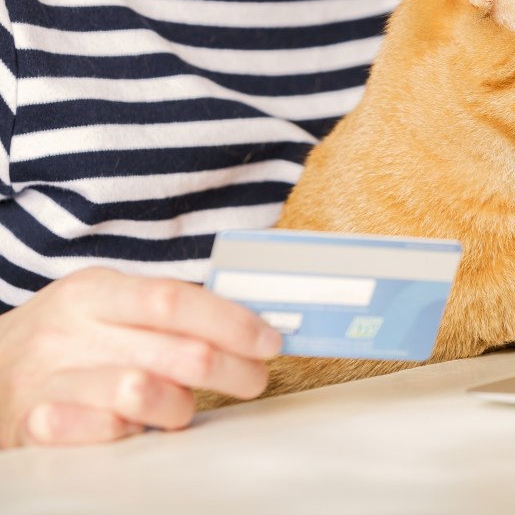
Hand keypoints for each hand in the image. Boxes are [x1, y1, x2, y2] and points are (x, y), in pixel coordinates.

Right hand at [0, 267, 281, 448]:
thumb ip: (167, 308)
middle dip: (234, 370)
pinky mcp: (35, 424)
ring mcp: (48, 379)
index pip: (174, 300)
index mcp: (94, 291)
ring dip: (182, 405)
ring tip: (183, 405)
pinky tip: (136, 425)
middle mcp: (69, 331)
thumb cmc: (68, 337)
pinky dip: (132, 431)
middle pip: (178, 353)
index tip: (269, 340)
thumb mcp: (106, 302)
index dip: (232, 322)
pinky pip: (107, 432)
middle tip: (253, 378)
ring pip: (145, 393)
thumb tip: (251, 320)